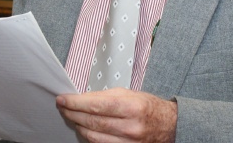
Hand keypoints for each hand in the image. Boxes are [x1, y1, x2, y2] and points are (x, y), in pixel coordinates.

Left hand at [56, 88, 176, 142]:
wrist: (169, 127)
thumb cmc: (149, 108)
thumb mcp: (130, 94)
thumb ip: (106, 97)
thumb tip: (82, 99)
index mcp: (132, 107)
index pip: (96, 105)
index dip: (75, 103)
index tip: (63, 99)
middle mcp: (130, 128)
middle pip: (92, 122)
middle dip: (73, 113)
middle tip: (63, 107)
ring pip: (92, 137)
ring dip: (78, 126)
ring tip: (71, 117)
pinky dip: (89, 137)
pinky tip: (84, 128)